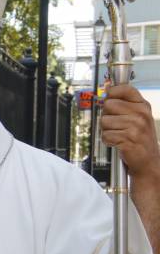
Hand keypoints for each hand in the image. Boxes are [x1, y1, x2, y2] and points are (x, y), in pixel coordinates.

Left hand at [102, 84, 159, 253]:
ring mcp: (135, 127)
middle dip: (106, 116)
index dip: (112, 92)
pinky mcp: (128, 139)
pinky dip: (108, 141)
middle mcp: (141, 115)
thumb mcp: (136, 118)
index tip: (109, 97)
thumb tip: (104, 93)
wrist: (148, 164)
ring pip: (104, 121)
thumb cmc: (138, 140)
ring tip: (119, 136)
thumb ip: (123, 105)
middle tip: (116, 126)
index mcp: (143, 106)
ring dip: (107, 131)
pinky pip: (105, 136)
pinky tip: (118, 144)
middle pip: (108, 105)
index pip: (124, 89)